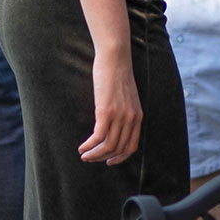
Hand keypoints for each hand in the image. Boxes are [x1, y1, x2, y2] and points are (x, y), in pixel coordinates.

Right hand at [80, 49, 142, 164]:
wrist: (115, 58)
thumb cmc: (117, 75)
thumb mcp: (127, 97)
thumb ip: (125, 112)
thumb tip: (115, 125)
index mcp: (138, 116)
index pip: (132, 146)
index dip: (120, 158)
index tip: (109, 161)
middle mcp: (131, 118)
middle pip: (118, 149)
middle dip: (103, 158)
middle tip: (90, 159)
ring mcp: (119, 116)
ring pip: (108, 146)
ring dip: (94, 154)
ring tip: (84, 155)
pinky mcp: (106, 111)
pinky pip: (98, 137)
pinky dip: (89, 146)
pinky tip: (82, 147)